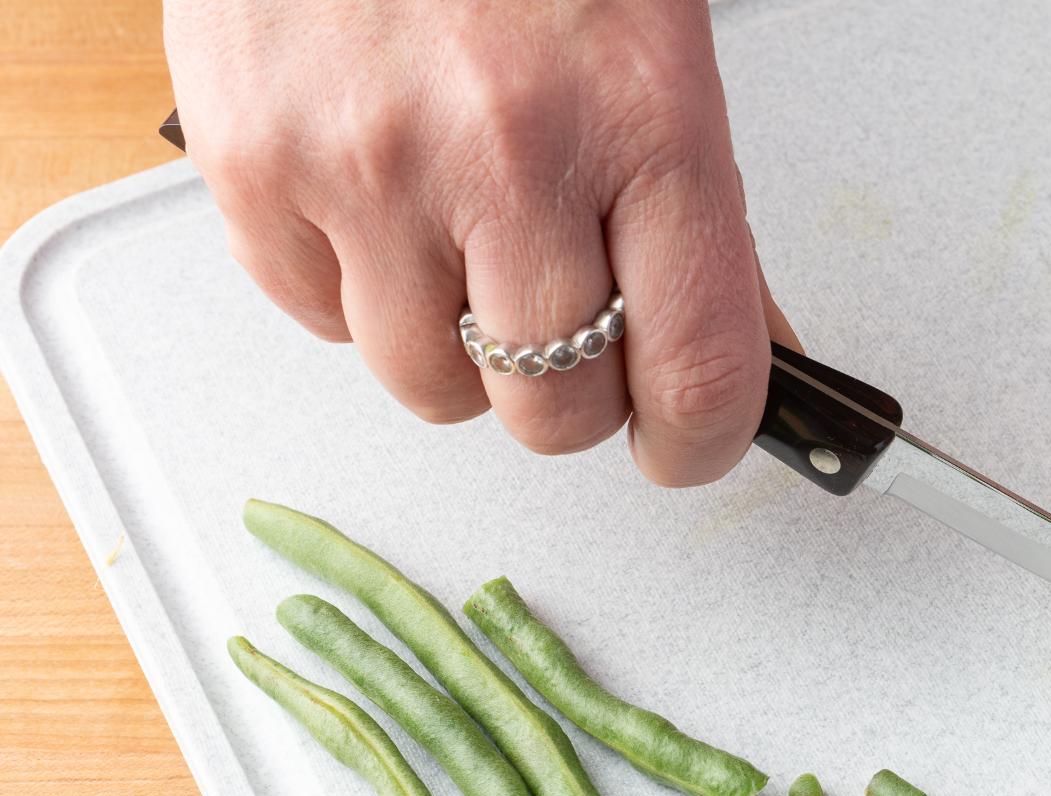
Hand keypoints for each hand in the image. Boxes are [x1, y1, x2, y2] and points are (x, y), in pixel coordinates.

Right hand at [165, 0, 795, 482]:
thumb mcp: (659, 53)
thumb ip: (702, 219)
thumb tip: (748, 352)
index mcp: (645, 122)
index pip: (699, 375)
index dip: (698, 441)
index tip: (684, 442)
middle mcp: (508, 154)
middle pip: (554, 412)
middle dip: (571, 393)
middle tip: (568, 324)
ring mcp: (368, 167)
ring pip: (431, 387)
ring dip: (458, 349)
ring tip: (463, 239)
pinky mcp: (256, 167)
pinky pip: (321, 323)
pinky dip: (356, 288)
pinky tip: (381, 199)